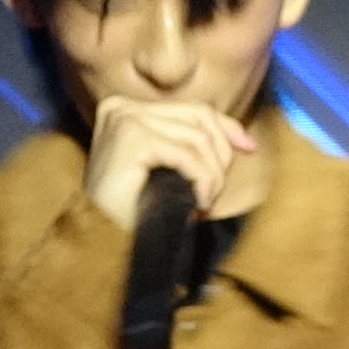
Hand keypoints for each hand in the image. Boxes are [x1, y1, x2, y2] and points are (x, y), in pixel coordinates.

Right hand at [83, 98, 254, 231]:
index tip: (249, 148)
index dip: (227, 127)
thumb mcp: (166, 171)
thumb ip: (191, 147)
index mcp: (127, 108)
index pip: (192, 109)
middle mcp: (122, 107)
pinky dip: (201, 180)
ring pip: (198, 138)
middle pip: (199, 118)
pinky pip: (188, 155)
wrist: (100, 241)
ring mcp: (125, 118)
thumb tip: (242, 139)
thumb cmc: (131, 211)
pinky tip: (197, 204)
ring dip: (212, 175)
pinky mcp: (131, 138)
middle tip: (214, 192)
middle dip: (220, 155)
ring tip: (203, 203)